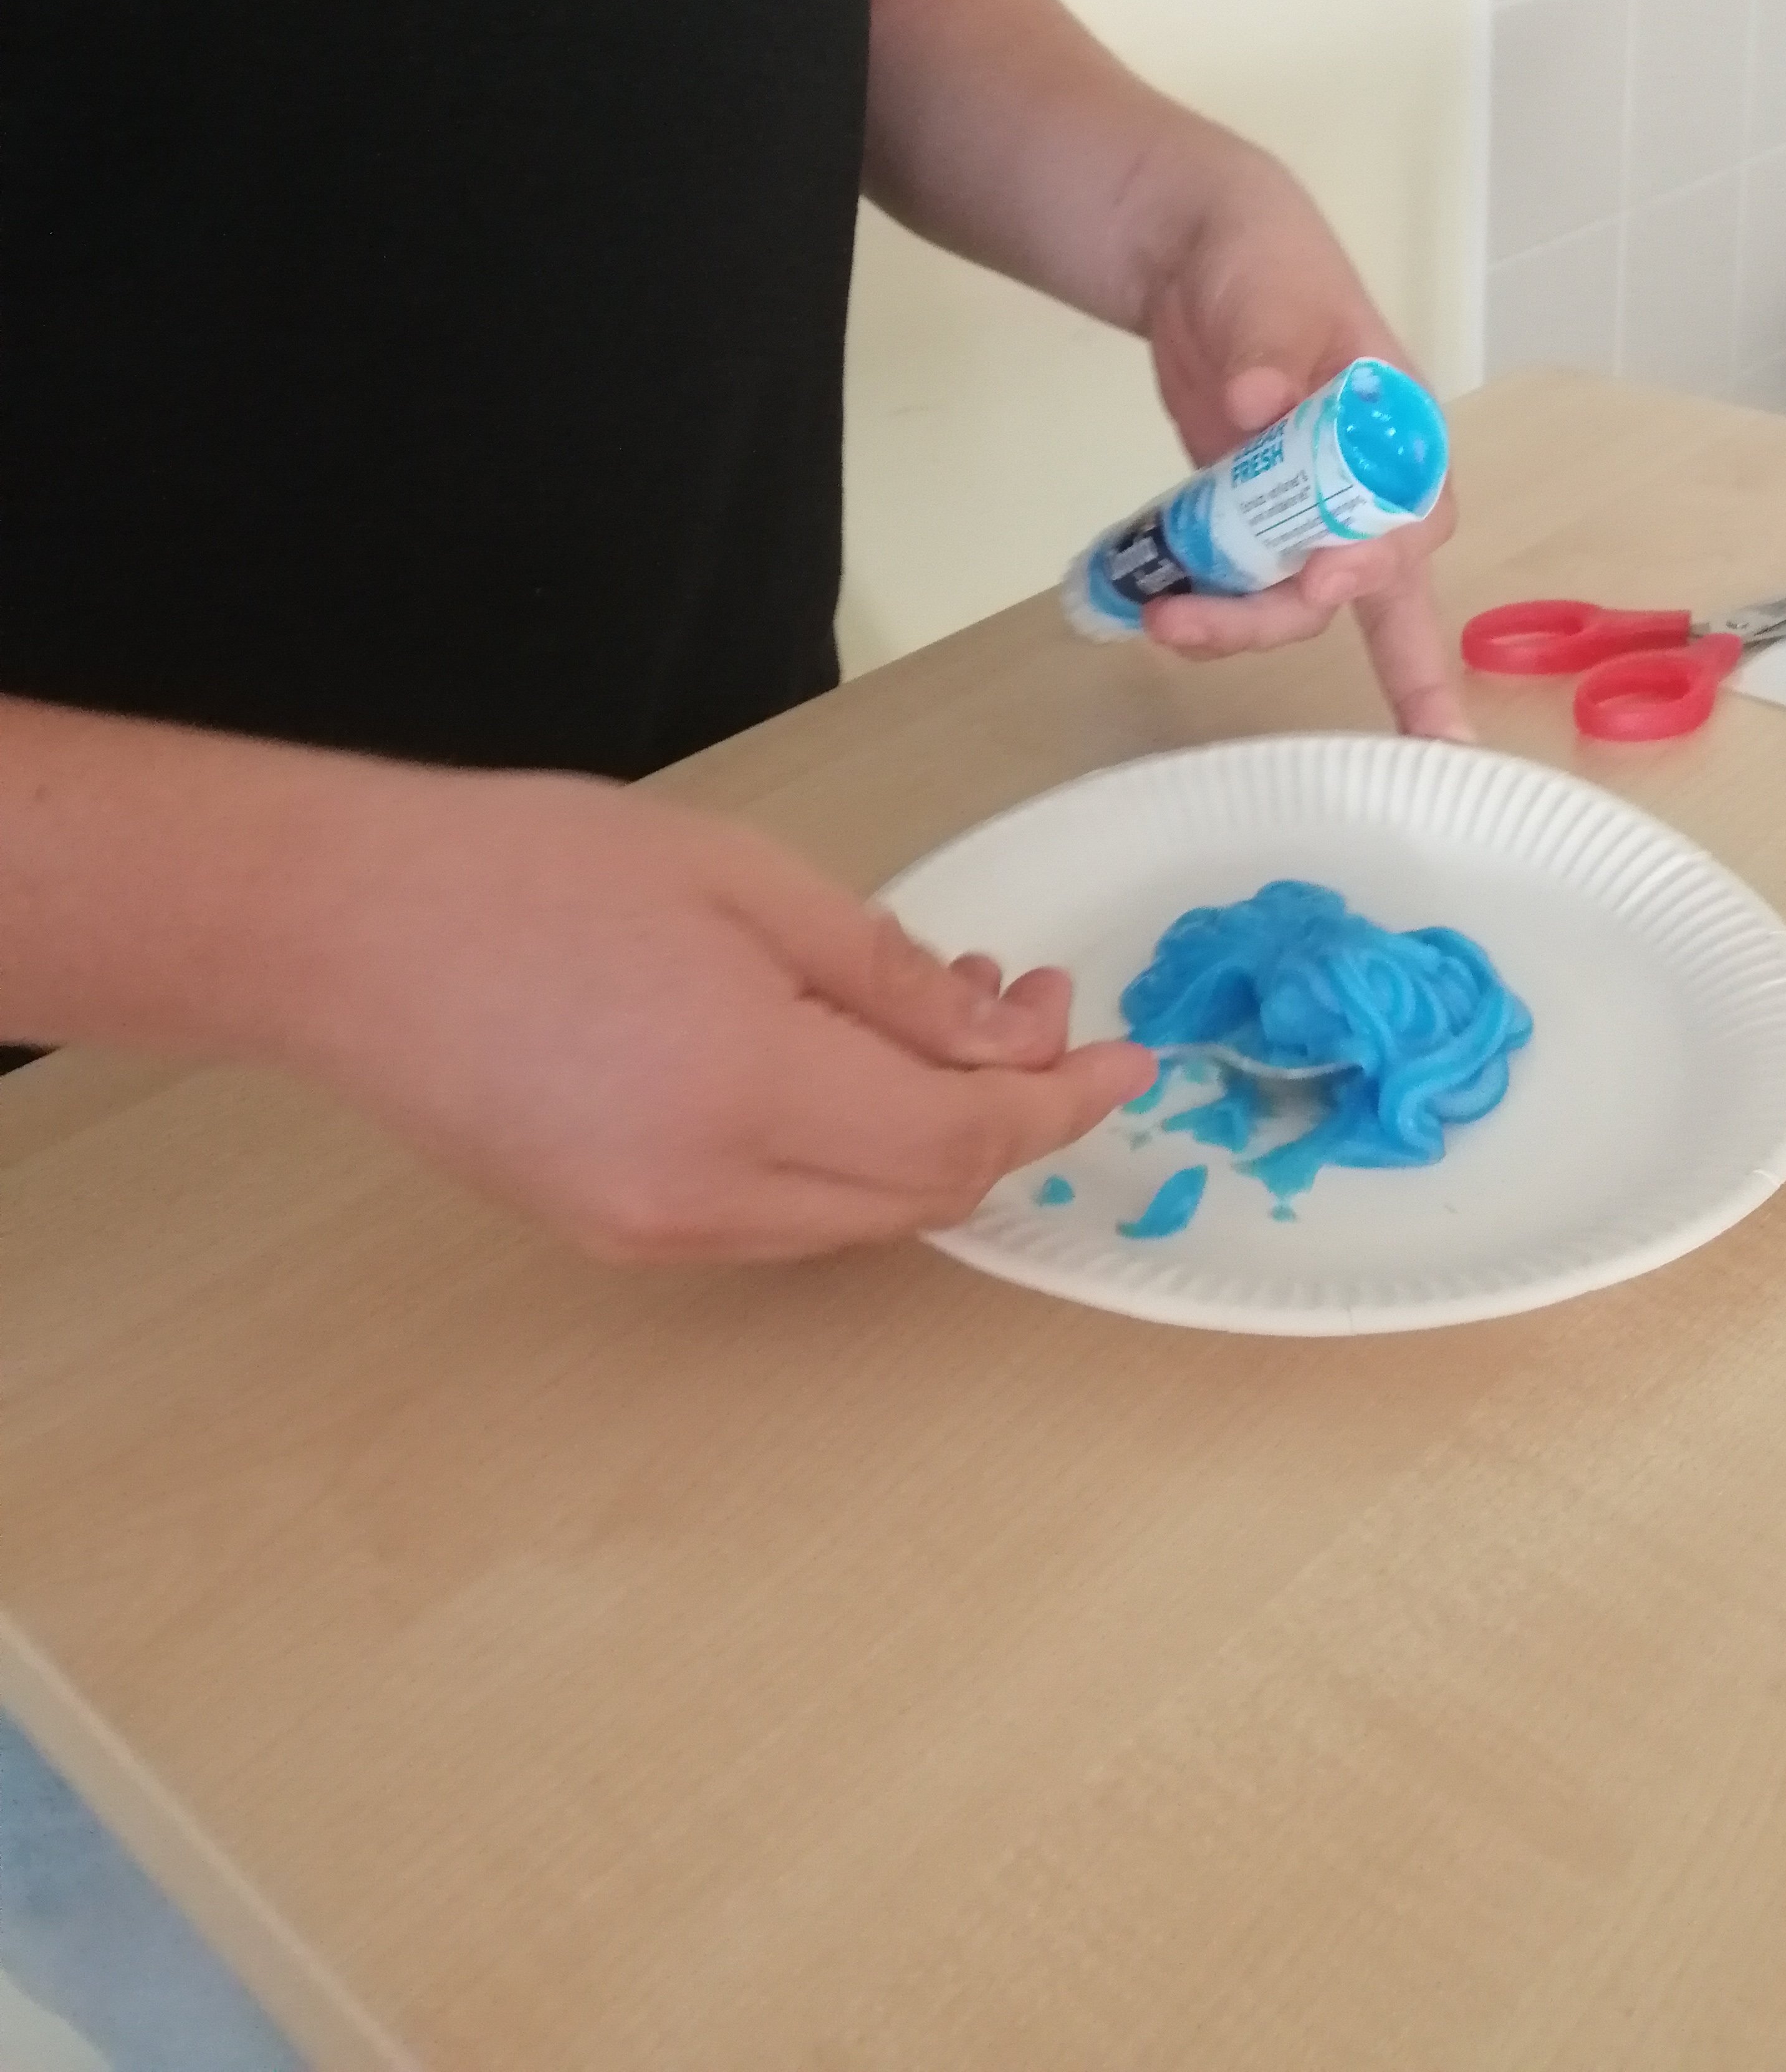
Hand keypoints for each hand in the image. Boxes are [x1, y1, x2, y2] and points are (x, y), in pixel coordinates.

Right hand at [270, 766, 1150, 1262]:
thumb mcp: (745, 885)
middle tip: (1029, 1005)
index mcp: (749, 1095)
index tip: (1124, 1056)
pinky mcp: (608, 1232)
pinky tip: (845, 1068)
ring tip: (942, 1021)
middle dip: (1002, 1114)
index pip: (961, 1140)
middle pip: (919, 1196)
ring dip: (925, 1139)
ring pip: (853, 1218)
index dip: (1059, 1103)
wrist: (346, 929)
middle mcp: (706, 1198)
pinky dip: (842, 1158)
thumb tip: (1009, 1034)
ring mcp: (651, 1232)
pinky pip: (776, 1217)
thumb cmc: (537, 869)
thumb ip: (891, 976)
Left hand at [1137, 156, 1468, 739]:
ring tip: (1161, 623)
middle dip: (1292, 618)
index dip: (1378, 559)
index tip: (1323, 576)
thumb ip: (1269, 345)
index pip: (1413, 515)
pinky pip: (1241, 587)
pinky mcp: (1247, 521)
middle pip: (1360, 585)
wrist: (1195, 261)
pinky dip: (1207, 610)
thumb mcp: (1273, 291)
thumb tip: (1256, 399)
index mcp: (1397, 431)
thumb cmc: (1267, 264)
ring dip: (1235, 626)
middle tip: (1204, 629)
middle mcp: (1364, 488)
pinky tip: (1158, 612)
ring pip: (1293, 600)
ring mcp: (1304, 511)